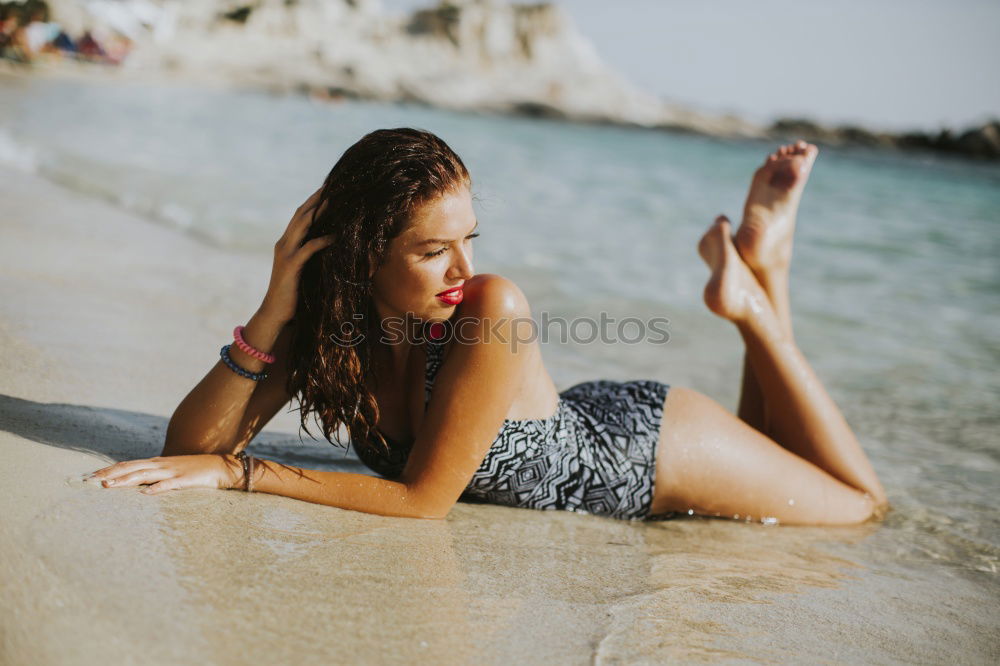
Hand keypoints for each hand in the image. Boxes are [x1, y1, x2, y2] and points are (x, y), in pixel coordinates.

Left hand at [87, 454, 241, 494]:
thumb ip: (156, 476)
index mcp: (157, 463)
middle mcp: (161, 465)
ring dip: (124, 480)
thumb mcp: (172, 472)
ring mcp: (172, 471)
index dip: (108, 470)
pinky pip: (168, 484)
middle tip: (88, 480)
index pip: (127, 465)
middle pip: (130, 467)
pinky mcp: (185, 480)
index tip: (90, 476)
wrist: (221, 467)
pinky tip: (144, 493)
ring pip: (144, 475)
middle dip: (108, 474)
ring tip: (107, 486)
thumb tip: (138, 486)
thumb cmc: (196, 471)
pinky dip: (156, 488)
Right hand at [261, 184, 335, 323]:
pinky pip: (308, 249)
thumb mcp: (302, 268)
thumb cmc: (293, 292)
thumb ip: (310, 255)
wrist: (275, 312)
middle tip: (332, 186)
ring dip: (318, 212)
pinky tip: (335, 236)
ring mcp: (286, 254)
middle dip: (316, 199)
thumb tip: (330, 245)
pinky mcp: (291, 266)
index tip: (328, 189)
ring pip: (302, 225)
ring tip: (334, 201)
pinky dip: (322, 240)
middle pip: (301, 214)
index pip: (300, 216)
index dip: (313, 201)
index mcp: (286, 242)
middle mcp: (283, 243)